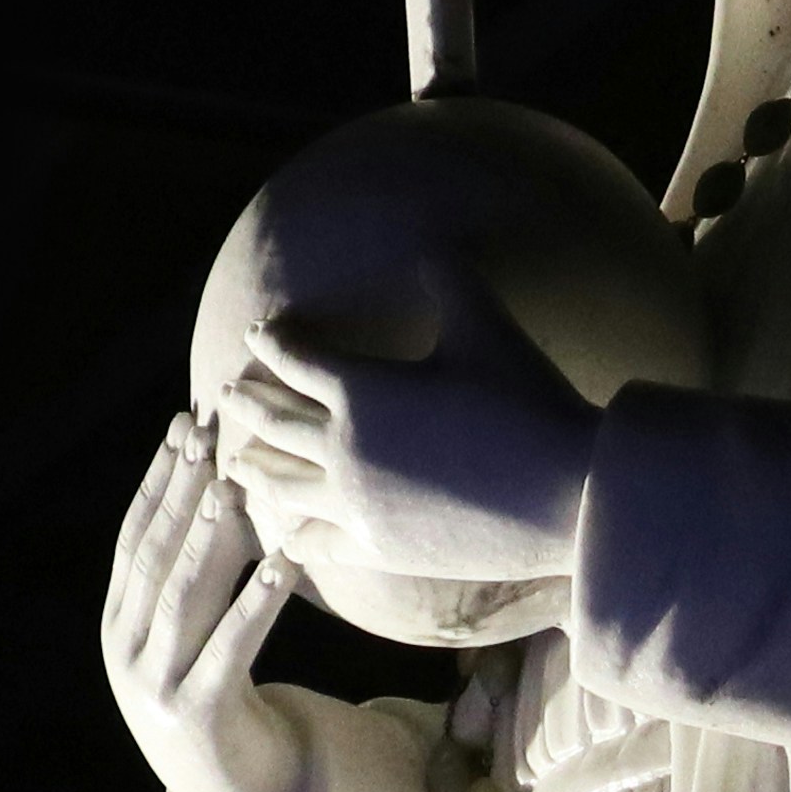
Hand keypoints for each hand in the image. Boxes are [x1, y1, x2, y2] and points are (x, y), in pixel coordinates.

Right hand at [100, 410, 304, 791]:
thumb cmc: (220, 701)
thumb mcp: (192, 639)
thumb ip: (192, 581)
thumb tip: (222, 490)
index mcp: (118, 624)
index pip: (134, 537)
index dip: (158, 479)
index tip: (183, 424)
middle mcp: (126, 651)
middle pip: (154, 556)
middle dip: (181, 491)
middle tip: (209, 433)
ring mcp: (155, 685)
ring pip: (183, 598)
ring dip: (209, 537)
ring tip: (234, 486)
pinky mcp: (198, 716)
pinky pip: (230, 649)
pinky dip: (255, 605)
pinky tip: (281, 565)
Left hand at [226, 267, 600, 594]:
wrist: (566, 493)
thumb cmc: (529, 401)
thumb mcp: (488, 327)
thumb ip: (452, 279)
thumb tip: (435, 242)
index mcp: (359, 388)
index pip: (293, 357)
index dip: (271, 342)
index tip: (258, 333)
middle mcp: (343, 447)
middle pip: (271, 420)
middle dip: (245, 402)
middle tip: (224, 393)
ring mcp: (354, 503)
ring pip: (279, 484)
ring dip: (252, 470)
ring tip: (233, 465)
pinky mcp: (376, 548)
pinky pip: (312, 543)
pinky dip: (288, 534)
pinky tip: (280, 534)